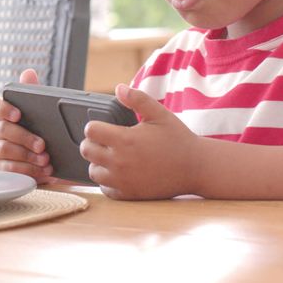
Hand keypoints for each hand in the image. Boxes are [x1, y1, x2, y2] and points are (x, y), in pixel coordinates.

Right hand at [0, 69, 53, 182]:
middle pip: (2, 130)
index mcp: (5, 114)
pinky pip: (10, 170)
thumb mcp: (41, 113)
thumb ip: (33, 92)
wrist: (51, 159)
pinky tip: (43, 171)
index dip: (4, 109)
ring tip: (45, 160)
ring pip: (5, 150)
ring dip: (26, 156)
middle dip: (23, 138)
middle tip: (42, 145)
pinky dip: (29, 170)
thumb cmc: (41, 131)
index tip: (18, 115)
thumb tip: (28, 72)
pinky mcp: (3, 168)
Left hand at [80, 84, 201, 199]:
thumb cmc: (177, 139)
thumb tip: (118, 88)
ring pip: (93, 171)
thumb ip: (137, 99)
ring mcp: (123, 180)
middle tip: (105, 140)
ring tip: (111, 156)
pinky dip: (108, 181)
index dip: (94, 126)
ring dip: (98, 163)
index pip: (90, 131)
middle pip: (86, 150)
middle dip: (92, 143)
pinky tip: (119, 172)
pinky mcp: (129, 194)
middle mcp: (120, 162)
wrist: (196, 168)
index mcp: (125, 140)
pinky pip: (105, 189)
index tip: (102, 127)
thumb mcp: (159, 114)